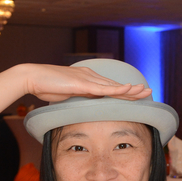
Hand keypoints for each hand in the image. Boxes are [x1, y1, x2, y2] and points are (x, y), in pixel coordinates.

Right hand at [21, 64, 151, 102]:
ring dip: (130, 90)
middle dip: (133, 90)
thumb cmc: (47, 86)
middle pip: (116, 85)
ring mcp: (87, 79)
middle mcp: (90, 77)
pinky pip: (103, 88)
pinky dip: (117, 89)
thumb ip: (79, 96)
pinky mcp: (82, 83)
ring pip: (113, 86)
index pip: (110, 87)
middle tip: (148, 91)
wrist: (32, 77)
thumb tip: (88, 103)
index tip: (137, 94)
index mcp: (87, 79)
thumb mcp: (68, 94)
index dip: (124, 91)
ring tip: (144, 91)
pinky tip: (128, 89)